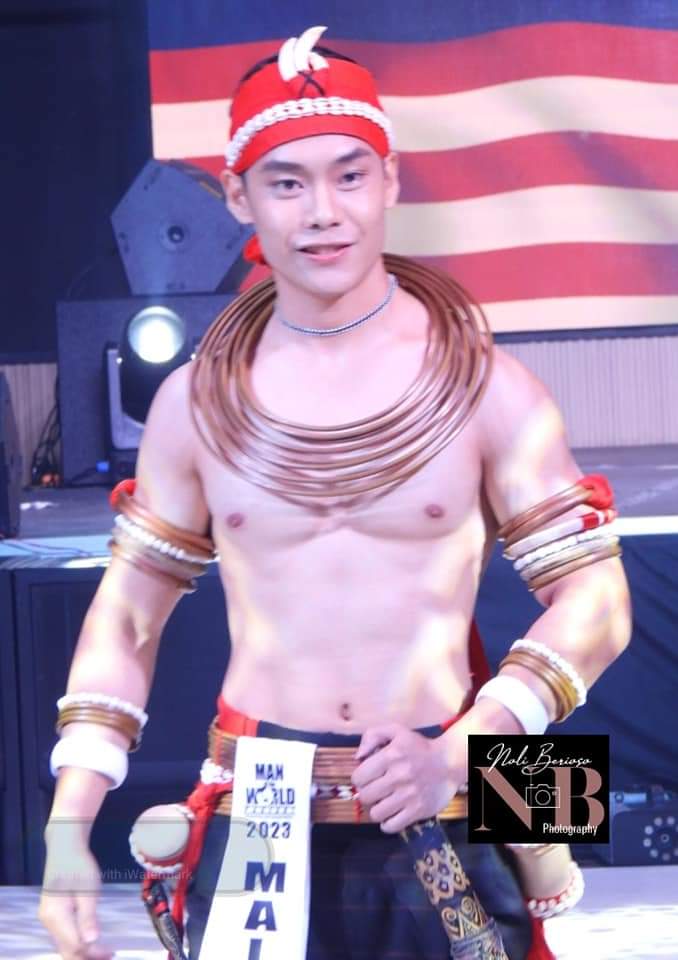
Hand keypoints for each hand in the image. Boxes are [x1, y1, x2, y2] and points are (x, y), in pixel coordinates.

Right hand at [39, 835, 113, 959]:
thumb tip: (90, 941)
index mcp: (56, 916)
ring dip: (83, 952)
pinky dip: (77, 943)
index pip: (75, 945)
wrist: (65, 848)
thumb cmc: (79, 866)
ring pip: (64, 945)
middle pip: (67, 950)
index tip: (111, 953)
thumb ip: (88, 917)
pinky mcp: (53, 914)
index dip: (93, 953)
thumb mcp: (88, 890)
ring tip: (104, 954)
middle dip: (87, 957)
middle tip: (109, 957)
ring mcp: (48, 918)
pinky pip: (64, 936)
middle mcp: (48, 921)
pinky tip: (91, 942)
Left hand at [351, 723, 465, 833]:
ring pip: (376, 814)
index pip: (358, 777)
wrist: (449, 762)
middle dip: (367, 793)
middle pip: (365, 797)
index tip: (367, 778)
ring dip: (377, 809)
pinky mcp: (418, 810)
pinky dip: (388, 823)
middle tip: (376, 790)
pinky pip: (391, 826)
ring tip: (384, 801)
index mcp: (391, 755)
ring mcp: (409, 795)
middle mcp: (399, 776)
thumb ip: (372, 736)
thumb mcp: (396, 731)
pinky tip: (392, 813)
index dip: (359, 778)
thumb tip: (357, 757)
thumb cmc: (419, 747)